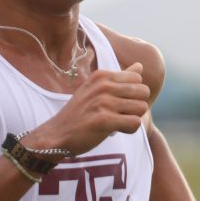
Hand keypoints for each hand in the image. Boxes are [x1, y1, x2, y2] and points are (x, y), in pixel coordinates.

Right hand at [24, 63, 149, 155]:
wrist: (56, 134)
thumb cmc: (79, 113)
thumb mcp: (95, 89)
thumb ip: (120, 78)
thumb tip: (140, 66)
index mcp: (102, 76)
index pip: (137, 79)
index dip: (132, 94)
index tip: (118, 103)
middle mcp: (103, 86)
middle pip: (143, 92)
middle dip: (136, 106)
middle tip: (120, 114)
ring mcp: (103, 102)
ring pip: (141, 107)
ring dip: (132, 118)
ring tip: (117, 122)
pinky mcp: (104, 120)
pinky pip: (135, 123)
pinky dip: (129, 130)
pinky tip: (115, 130)